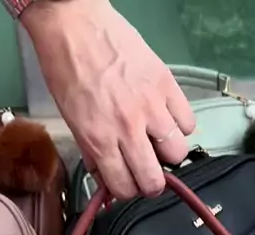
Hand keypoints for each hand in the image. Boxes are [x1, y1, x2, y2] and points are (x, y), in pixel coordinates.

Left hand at [22, 0, 195, 199]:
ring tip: (158, 142)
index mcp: (100, 140)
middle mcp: (128, 128)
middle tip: (147, 171)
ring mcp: (151, 106)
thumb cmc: (67, 69)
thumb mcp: (71, 120)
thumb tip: (108, 178)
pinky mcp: (166, 85)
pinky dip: (180, 126)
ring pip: (177, 153)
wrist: (74, 24)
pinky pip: (188, 122)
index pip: (125, 188)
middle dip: (151, 183)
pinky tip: (168, 119)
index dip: (127, 190)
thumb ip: (93, 154)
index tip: (127, 183)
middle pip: (154, 180)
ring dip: (168, 153)